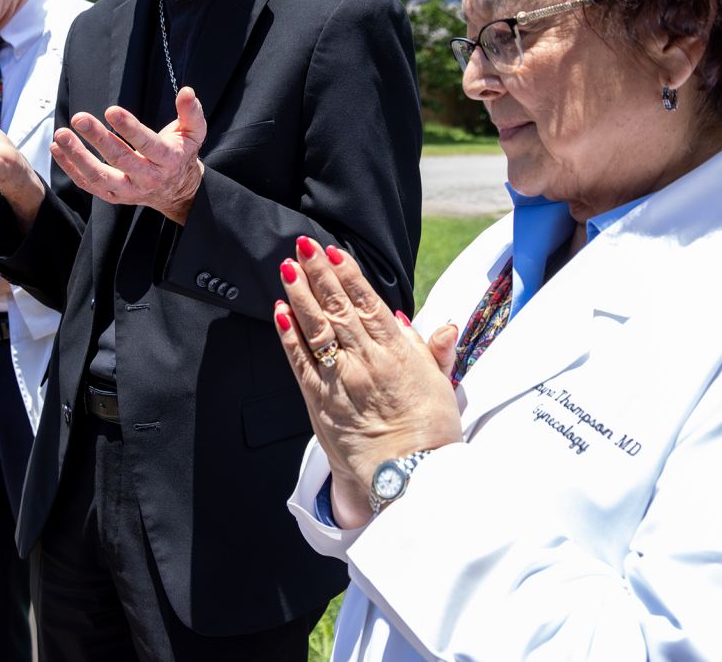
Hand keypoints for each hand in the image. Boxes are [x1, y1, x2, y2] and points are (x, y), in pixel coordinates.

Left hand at [51, 86, 205, 223]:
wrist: (178, 191)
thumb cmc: (182, 153)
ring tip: (61, 135)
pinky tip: (57, 148)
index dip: (129, 128)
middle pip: (120, 160)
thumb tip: (187, 91)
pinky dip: (71, 168)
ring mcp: (129, 190)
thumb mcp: (194, 132)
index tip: (110, 110)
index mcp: (168, 160)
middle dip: (98, 138)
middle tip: (79, 118)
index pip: (148, 145)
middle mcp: (148, 178)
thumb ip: (191, 112)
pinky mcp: (114, 196)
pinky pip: (88, 185)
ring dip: (78, 157)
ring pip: (100, 177)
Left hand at [274, 236, 461, 527]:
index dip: (348, 274)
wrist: (411, 474)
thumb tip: (435, 325)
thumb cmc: (430, 432)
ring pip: (316, 327)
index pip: (368, 302)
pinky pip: (300, 361)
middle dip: (318, 274)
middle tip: (302, 247)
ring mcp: (340, 378)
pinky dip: (288, 335)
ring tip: (287, 268)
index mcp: (398, 351)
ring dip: (300, 295)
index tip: (333, 251)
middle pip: (337, 308)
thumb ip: (431, 351)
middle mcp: (366, 359)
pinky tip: (279, 312)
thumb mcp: (441, 384)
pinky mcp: (320, 401)